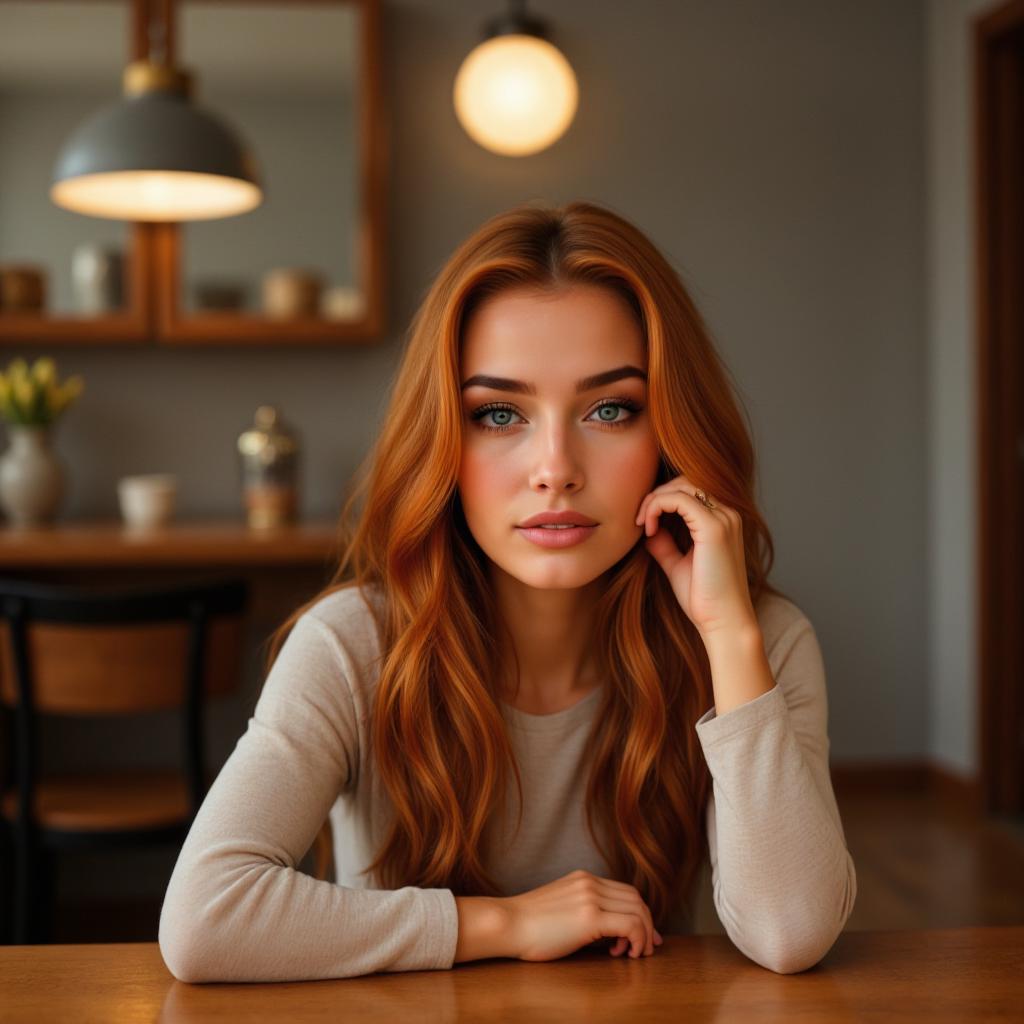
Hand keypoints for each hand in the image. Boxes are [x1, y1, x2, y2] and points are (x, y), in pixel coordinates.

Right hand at [504, 869, 663, 961]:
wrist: (507, 924)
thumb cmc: (528, 925)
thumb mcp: (561, 906)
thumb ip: (583, 908)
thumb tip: (608, 931)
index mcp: (584, 879)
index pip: (625, 891)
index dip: (639, 913)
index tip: (641, 936)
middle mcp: (590, 883)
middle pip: (636, 898)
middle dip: (647, 924)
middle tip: (644, 948)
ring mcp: (590, 897)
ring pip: (638, 910)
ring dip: (643, 934)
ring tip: (631, 954)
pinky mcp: (589, 917)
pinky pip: (630, 925)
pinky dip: (637, 940)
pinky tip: (625, 954)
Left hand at [635, 472, 755, 638]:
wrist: (723, 622)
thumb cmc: (703, 599)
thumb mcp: (678, 564)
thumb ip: (665, 544)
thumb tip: (648, 529)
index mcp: (723, 520)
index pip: (690, 489)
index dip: (661, 499)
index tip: (643, 523)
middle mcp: (728, 514)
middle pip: (685, 481)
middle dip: (656, 495)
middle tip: (638, 520)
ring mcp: (724, 518)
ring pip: (681, 486)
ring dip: (654, 500)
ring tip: (641, 524)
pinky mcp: (714, 528)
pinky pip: (678, 499)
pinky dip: (657, 507)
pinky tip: (648, 529)